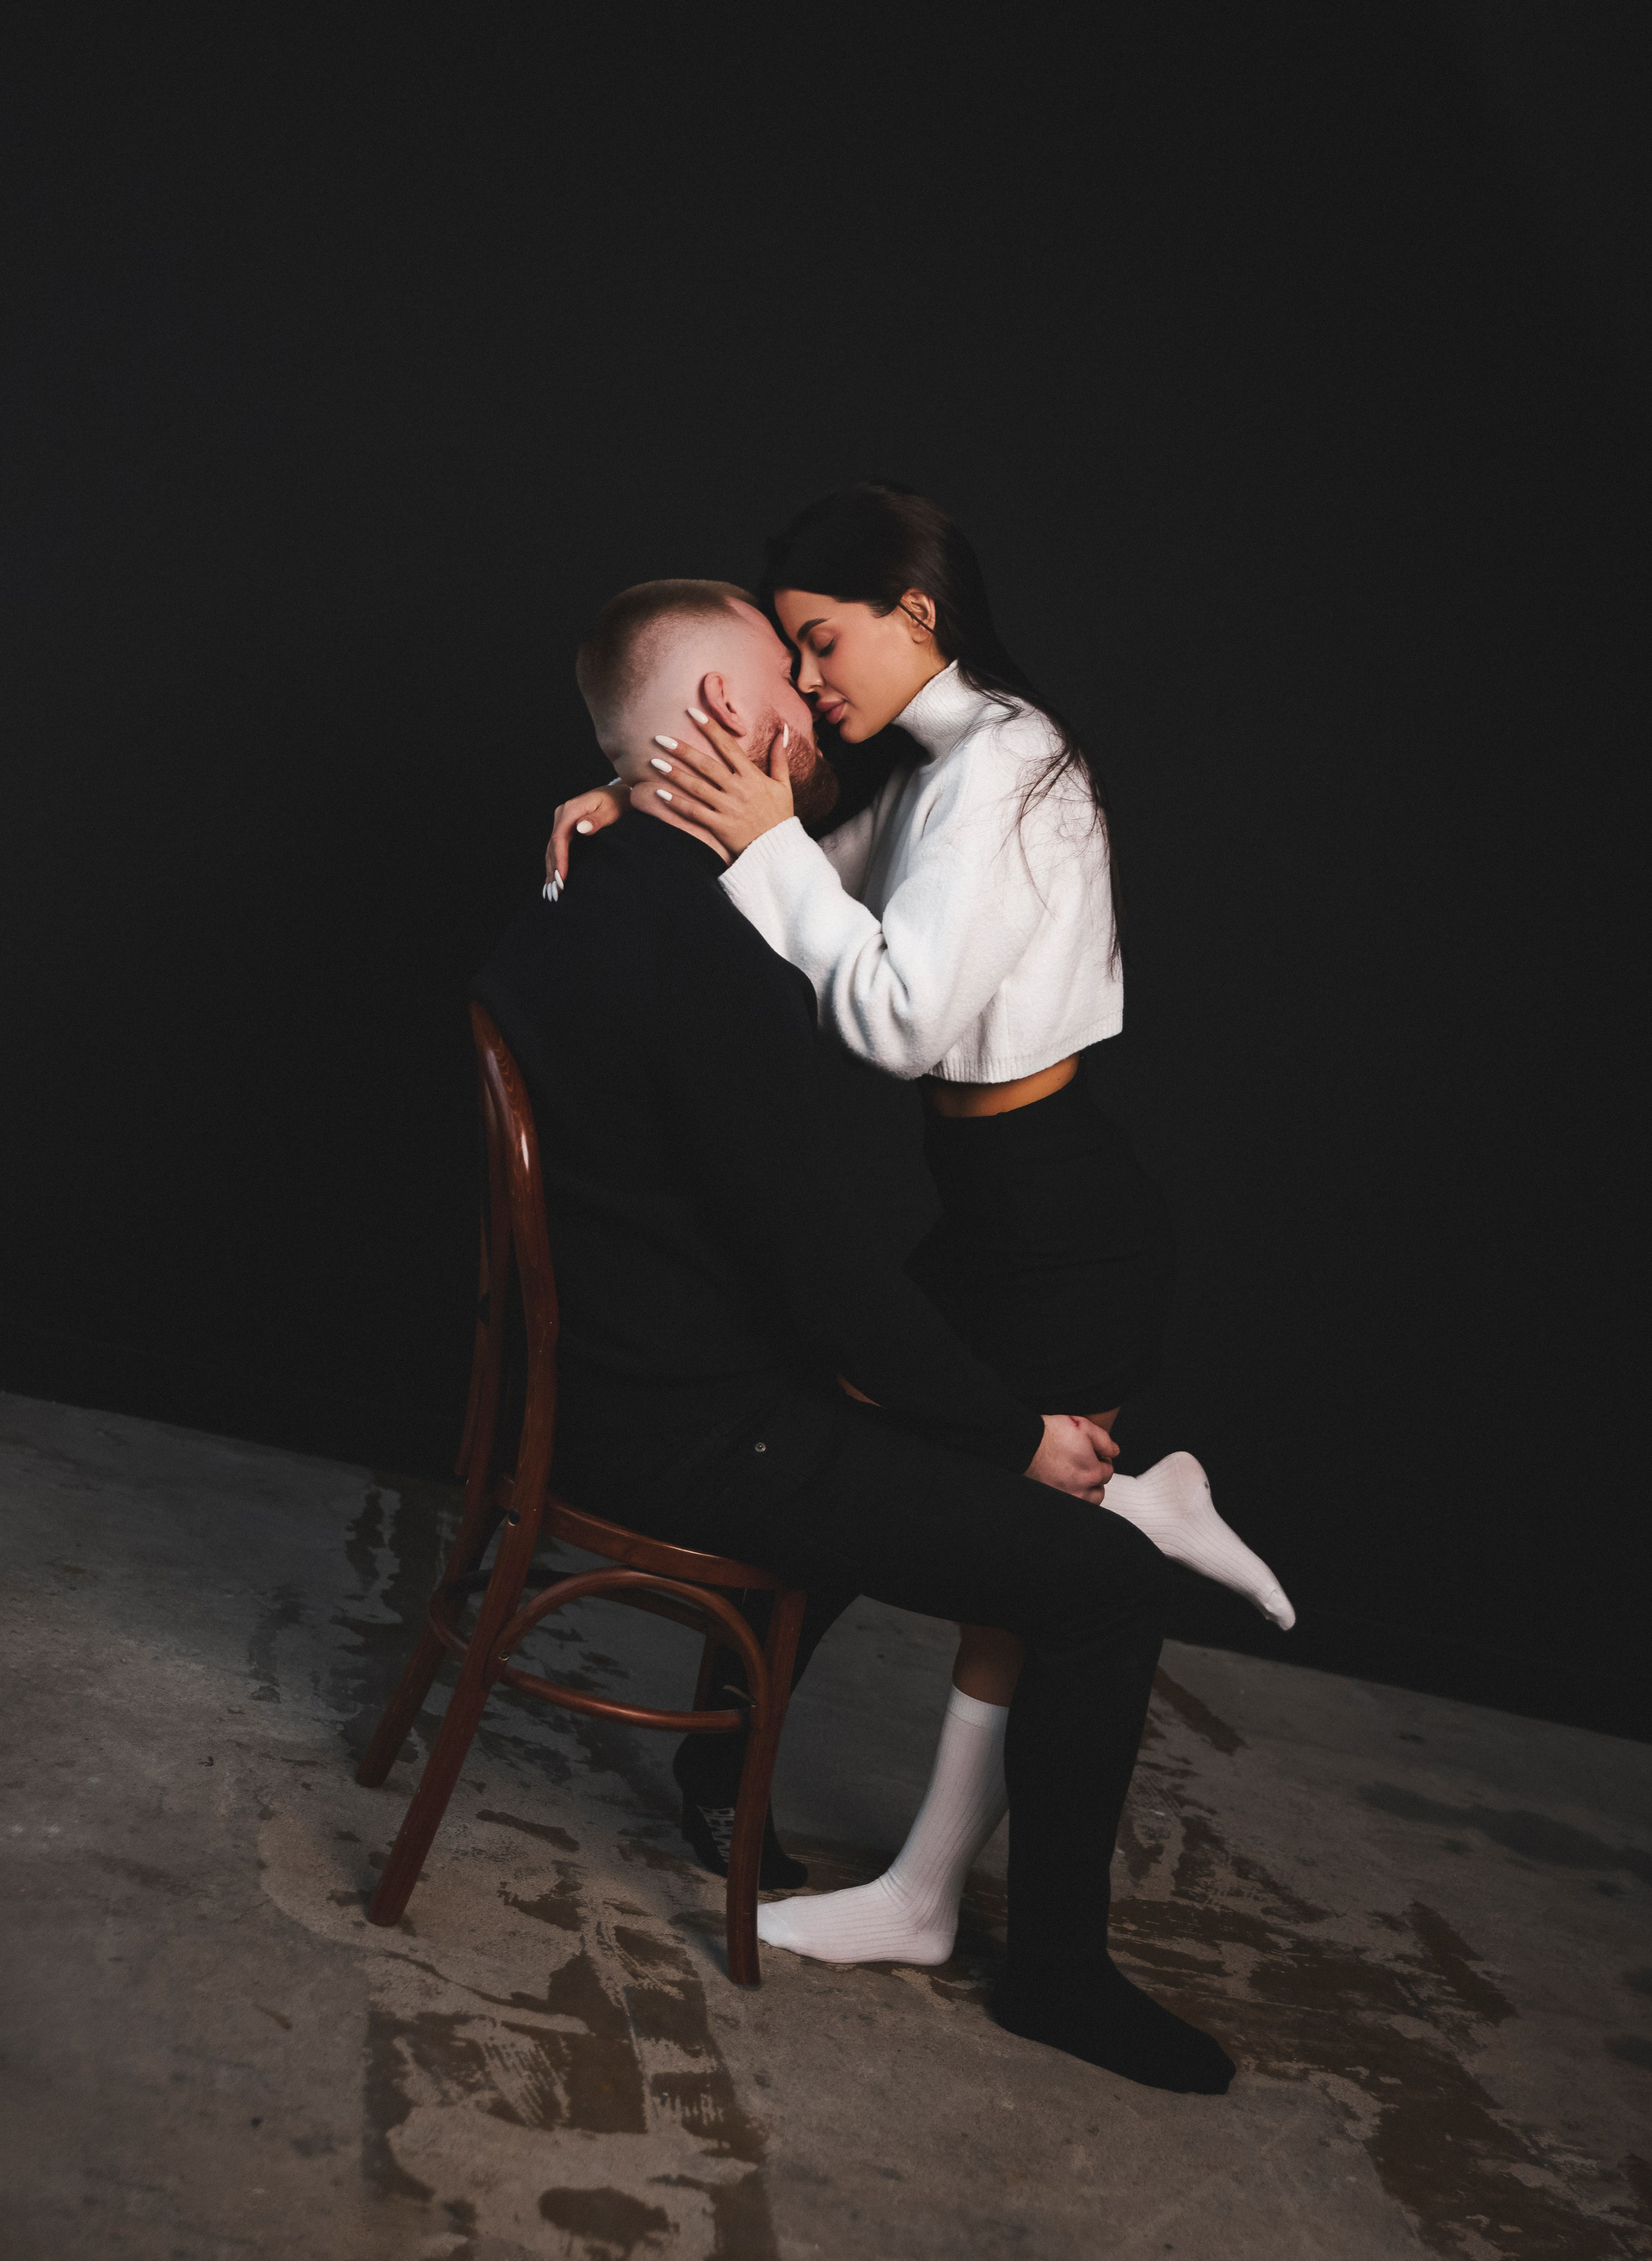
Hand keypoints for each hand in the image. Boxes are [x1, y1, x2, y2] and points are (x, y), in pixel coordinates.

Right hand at [544, 782, 627, 892]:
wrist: (619, 794)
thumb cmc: (617, 802)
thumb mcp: (611, 810)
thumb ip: (597, 820)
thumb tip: (581, 828)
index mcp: (571, 809)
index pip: (560, 838)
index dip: (560, 860)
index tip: (561, 878)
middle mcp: (563, 814)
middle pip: (553, 845)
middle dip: (553, 869)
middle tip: (555, 892)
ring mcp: (562, 820)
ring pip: (552, 848)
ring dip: (551, 869)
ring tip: (551, 891)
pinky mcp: (566, 826)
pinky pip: (557, 847)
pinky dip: (554, 863)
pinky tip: (552, 878)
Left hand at [645, 708, 793, 856]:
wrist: (778, 850)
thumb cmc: (780, 816)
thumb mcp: (783, 785)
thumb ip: (779, 758)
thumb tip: (783, 732)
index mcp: (752, 776)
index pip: (728, 746)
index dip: (710, 728)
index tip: (693, 713)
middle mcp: (738, 789)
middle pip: (706, 765)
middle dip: (683, 750)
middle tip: (661, 738)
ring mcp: (727, 808)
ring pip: (696, 787)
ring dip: (674, 774)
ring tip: (654, 762)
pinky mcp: (719, 826)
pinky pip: (694, 812)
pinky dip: (676, 803)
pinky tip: (660, 794)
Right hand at [1025, 1414, 1119, 1503]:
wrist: (1023, 1443)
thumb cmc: (1050, 1434)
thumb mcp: (1083, 1427)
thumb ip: (1104, 1440)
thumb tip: (1114, 1451)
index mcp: (1092, 1473)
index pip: (1108, 1472)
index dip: (1101, 1459)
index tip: (1090, 1454)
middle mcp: (1081, 1490)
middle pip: (1098, 1491)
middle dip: (1094, 1479)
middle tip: (1083, 1466)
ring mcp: (1066, 1498)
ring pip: (1085, 1502)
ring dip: (1084, 1491)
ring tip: (1073, 1477)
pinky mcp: (1053, 1501)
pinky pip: (1069, 1504)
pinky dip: (1070, 1496)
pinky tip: (1063, 1484)